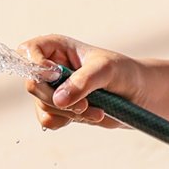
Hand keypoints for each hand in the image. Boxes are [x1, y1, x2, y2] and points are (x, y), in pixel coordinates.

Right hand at [17, 35, 145, 130]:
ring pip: (43, 106)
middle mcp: (51, 68)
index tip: (54, 76)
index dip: (35, 65)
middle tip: (84, 104)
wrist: (139, 94)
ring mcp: (54, 90)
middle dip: (57, 99)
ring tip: (96, 110)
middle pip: (33, 85)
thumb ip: (83, 81)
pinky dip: (68, 121)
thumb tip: (58, 99)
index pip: (28, 51)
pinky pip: (49, 121)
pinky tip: (90, 116)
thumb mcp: (107, 70)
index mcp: (57, 47)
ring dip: (69, 113)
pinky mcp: (60, 109)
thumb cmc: (124, 72)